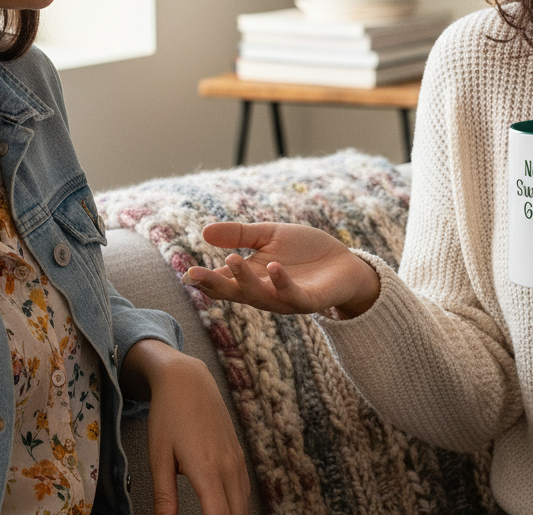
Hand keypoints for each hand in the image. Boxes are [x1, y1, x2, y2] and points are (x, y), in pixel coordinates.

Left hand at [120, 340, 249, 514]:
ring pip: (243, 504)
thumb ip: (164, 496)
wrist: (188, 380)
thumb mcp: (159, 457)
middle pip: (236, 514)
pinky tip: (225, 509)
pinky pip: (245, 488)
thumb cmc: (168, 416)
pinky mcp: (238, 453)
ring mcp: (237, 459)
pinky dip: (237, 505)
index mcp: (207, 470)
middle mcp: (228, 466)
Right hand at [182, 222, 380, 318]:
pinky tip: (272, 266)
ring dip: (245, 280)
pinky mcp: (309, 300)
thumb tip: (204, 232)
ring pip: (260, 296)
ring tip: (231, 260)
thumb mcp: (270, 235)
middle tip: (195, 275)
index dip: (205, 280)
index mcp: (253, 278)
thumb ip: (240, 234)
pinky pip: (293, 295)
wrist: (345, 263)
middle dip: (215, 285)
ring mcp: (287, 299)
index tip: (187, 274)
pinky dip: (281, 282)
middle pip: (236, 293)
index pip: (224, 281)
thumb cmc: (306, 251)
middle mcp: (266, 292)